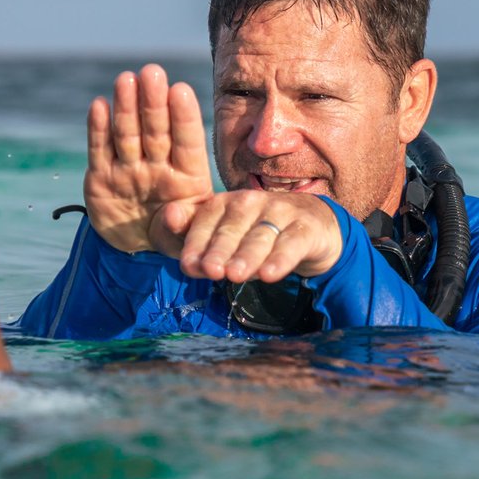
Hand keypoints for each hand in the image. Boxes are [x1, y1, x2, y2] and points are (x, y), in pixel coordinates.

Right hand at [84, 64, 213, 253]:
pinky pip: (100, 149)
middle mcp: (157, 165)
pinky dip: (98, 128)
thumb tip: (173, 213)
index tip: (180, 90)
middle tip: (152, 72)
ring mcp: (128, 168)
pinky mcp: (101, 175)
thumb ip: (181, 228)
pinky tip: (100, 105)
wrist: (135, 246)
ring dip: (126, 106)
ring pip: (128, 133)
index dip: (183, 117)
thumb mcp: (181, 241)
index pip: (187, 142)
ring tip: (126, 79)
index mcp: (186, 177)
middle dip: (153, 102)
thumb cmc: (169, 235)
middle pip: (156, 130)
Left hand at [158, 191, 342, 282]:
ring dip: (247, 256)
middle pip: (231, 230)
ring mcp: (280, 212)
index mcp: (225, 203)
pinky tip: (270, 275)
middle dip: (220, 251)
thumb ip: (193, 230)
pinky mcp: (306, 228)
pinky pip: (292, 244)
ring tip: (236, 275)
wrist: (311, 227)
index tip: (188, 266)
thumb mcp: (223, 232)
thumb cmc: (254, 233)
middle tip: (211, 271)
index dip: (196, 244)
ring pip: (260, 237)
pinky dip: (281, 259)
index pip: (206, 222)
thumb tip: (168, 216)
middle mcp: (251, 203)